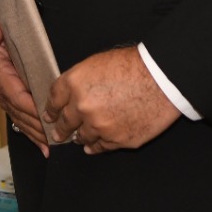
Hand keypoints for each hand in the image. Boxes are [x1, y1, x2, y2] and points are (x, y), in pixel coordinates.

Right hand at [0, 8, 48, 154]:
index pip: (15, 94)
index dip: (31, 106)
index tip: (47, 117)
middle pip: (20, 112)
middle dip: (37, 127)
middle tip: (56, 138)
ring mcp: (1, 93)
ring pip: (19, 118)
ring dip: (35, 133)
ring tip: (51, 146)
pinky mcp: (6, 95)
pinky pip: (18, 115)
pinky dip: (30, 130)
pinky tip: (41, 143)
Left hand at [43, 46, 180, 154]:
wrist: (162, 79)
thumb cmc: (134, 65)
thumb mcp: (97, 63)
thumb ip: (80, 80)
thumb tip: (72, 95)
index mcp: (75, 84)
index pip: (53, 100)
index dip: (50, 109)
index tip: (49, 115)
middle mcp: (83, 107)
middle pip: (65, 123)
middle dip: (60, 129)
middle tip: (58, 133)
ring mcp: (100, 126)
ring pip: (82, 138)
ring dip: (79, 138)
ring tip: (77, 139)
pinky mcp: (118, 140)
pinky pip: (101, 147)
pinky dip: (96, 147)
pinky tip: (93, 147)